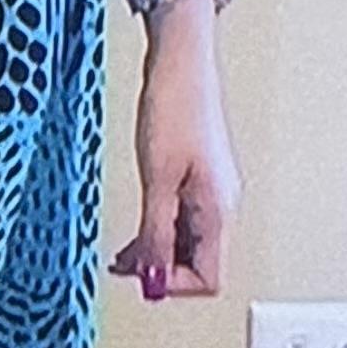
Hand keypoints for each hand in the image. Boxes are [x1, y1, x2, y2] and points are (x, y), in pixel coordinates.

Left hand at [109, 3, 239, 300]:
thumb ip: (156, 234)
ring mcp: (212, 192)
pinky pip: (183, 218)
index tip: (140, 274)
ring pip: (189, 242)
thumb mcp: (157, 181)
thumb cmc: (174, 110)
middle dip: (161, 270)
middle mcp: (222, 206)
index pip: (208, 278)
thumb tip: (153, 278)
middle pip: (198, 264)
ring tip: (125, 252)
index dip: (172, 284)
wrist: (181, 63)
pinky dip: (159, 228)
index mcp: (218, 211)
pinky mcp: (199, 177)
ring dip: (158, 251)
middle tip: (124, 266)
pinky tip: (139, 225)